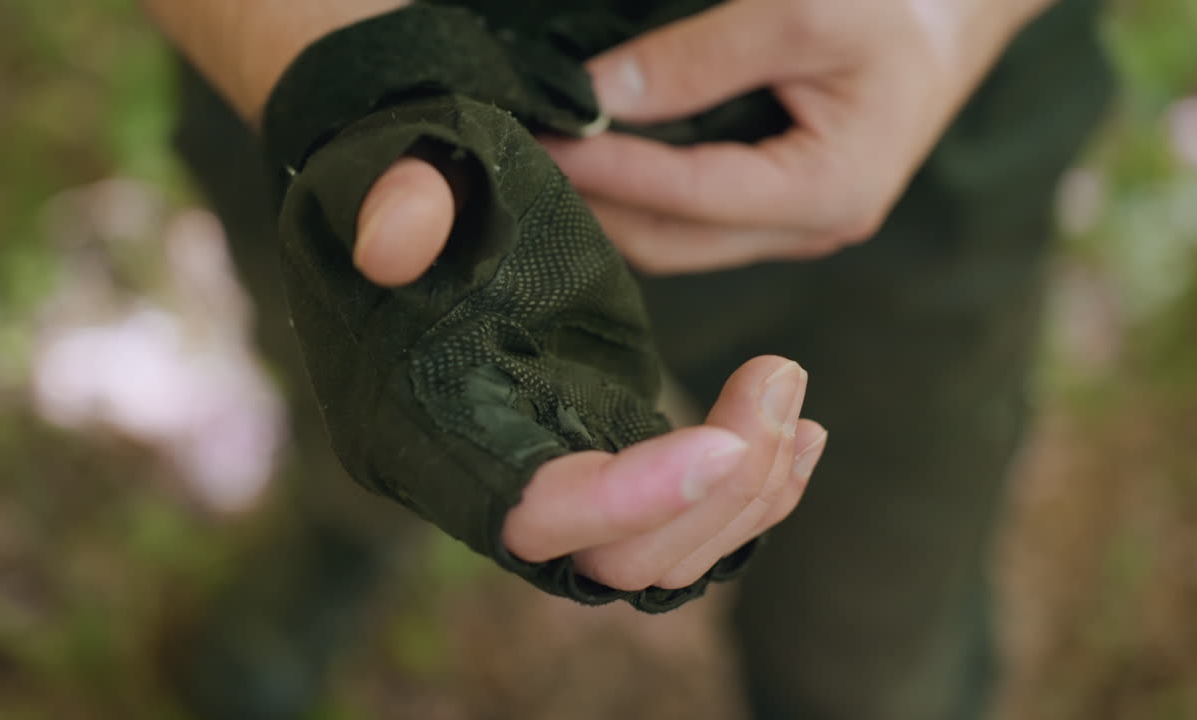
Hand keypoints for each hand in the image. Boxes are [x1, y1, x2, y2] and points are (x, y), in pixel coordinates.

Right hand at [353, 160, 826, 589]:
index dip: (625, 501)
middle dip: (720, 493)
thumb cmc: (429, 188)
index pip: (532, 514)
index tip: (723, 445)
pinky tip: (805, 430)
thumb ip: (403, 201)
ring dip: (754, 492)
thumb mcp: (416, 169)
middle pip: (620, 561)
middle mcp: (495, 486)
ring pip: (669, 559)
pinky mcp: (611, 469)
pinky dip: (761, 494)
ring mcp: (560, 488)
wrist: (442, 207)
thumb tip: (391, 246)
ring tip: (789, 381)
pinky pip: (693, 528)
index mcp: (430, 436)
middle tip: (781, 373)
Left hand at [539, 0, 1051, 274]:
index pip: (686, 196)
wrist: (964, 13)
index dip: (606, 168)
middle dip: (595, 204)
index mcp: (828, 192)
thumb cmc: (902, 4)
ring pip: (677, 242)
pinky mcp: (783, 208)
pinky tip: (602, 161)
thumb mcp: (802, 12)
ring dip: (612, 205)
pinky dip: (642, 196)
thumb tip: (599, 91)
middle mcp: (810, 230)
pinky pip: (695, 222)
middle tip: (524, 158)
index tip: (538, 138)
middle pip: (671, 243)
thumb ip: (698, 60)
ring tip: (552, 159)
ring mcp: (797, 227)